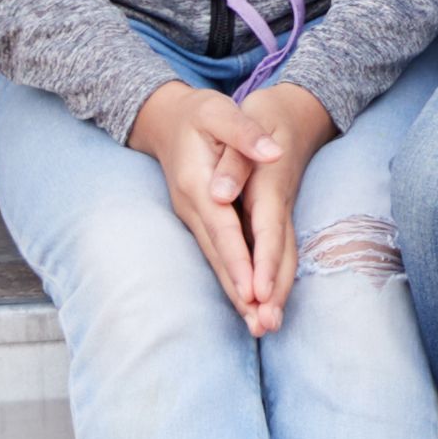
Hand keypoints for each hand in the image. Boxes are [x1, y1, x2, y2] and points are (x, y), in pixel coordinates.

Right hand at [129, 78, 311, 332]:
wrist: (164, 118)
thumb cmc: (197, 113)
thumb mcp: (218, 111)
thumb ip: (244, 133)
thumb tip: (272, 154)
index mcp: (199, 185)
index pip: (223, 229)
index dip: (239, 260)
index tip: (254, 290)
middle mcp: (194, 208)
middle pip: (220, 257)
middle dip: (240, 293)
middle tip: (262, 325)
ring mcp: (194, 218)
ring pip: (218, 262)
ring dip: (237, 296)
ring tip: (259, 327)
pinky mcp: (201, 221)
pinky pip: (219, 256)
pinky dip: (233, 280)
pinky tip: (248, 304)